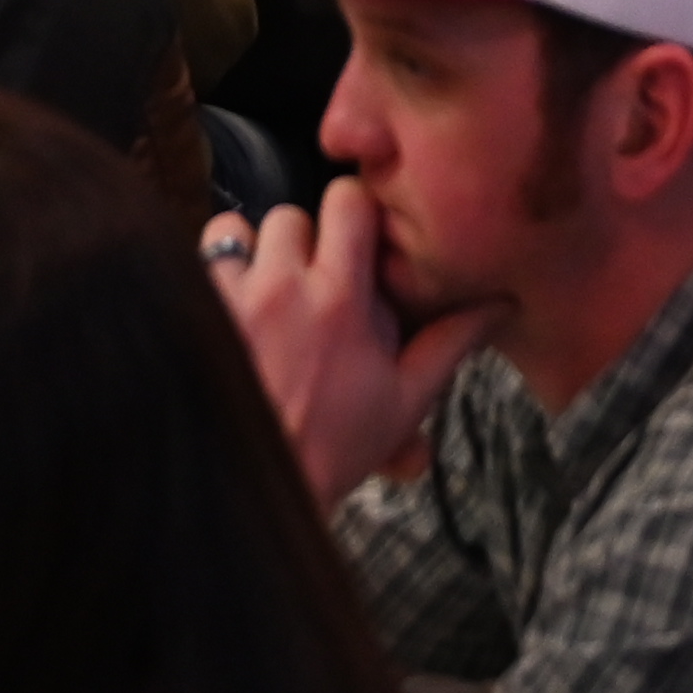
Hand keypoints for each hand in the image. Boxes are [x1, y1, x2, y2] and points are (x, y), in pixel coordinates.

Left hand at [208, 184, 488, 507]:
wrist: (254, 488)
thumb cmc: (332, 449)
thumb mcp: (403, 402)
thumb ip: (450, 343)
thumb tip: (500, 304)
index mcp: (341, 303)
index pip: (350, 203)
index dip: (356, 214)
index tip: (359, 241)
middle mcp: (283, 289)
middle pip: (293, 213)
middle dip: (304, 239)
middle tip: (311, 278)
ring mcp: (230, 299)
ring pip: (237, 229)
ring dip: (251, 254)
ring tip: (262, 292)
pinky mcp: (191, 313)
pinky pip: (195, 264)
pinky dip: (211, 277)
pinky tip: (227, 310)